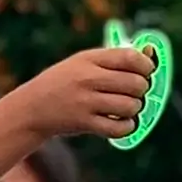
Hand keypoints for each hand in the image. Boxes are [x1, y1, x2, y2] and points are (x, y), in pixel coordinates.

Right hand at [14, 47, 154, 141]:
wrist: (31, 108)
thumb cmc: (63, 83)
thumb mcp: (82, 63)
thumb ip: (114, 59)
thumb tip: (150, 54)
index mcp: (88, 59)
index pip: (130, 57)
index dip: (146, 66)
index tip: (145, 72)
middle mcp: (87, 79)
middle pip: (136, 84)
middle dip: (141, 90)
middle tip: (131, 92)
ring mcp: (85, 102)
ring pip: (131, 106)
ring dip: (133, 109)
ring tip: (123, 108)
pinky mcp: (84, 123)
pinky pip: (120, 127)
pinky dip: (126, 127)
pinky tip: (120, 122)